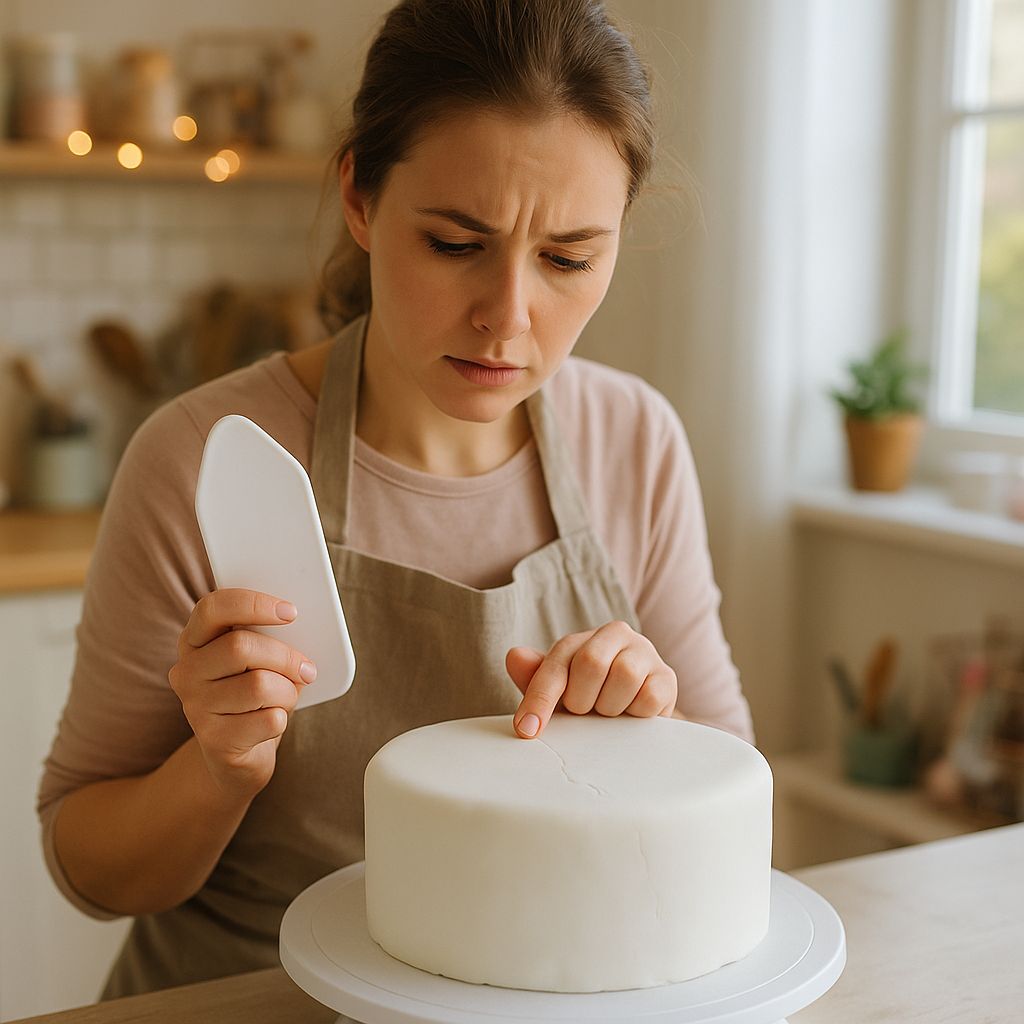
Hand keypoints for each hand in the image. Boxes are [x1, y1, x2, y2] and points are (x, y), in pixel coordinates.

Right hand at [169, 589, 316, 799]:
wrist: (238, 753)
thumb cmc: (254, 694)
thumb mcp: (257, 659)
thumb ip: (268, 638)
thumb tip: (301, 631)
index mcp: (194, 640)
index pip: (213, 607)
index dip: (254, 604)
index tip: (290, 612)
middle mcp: (186, 671)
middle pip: (240, 647)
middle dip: (285, 657)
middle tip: (307, 668)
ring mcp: (195, 707)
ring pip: (259, 685)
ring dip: (288, 692)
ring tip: (285, 698)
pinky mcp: (214, 740)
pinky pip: (269, 719)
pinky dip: (283, 718)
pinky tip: (272, 722)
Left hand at [505, 621, 677, 739]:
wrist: (633, 716)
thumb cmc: (590, 701)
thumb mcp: (559, 694)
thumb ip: (536, 678)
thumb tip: (514, 656)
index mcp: (582, 638)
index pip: (557, 663)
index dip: (539, 698)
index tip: (527, 730)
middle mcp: (615, 635)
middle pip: (591, 663)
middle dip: (582, 701)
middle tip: (585, 713)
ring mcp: (645, 652)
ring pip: (624, 676)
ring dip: (610, 708)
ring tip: (608, 713)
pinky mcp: (667, 677)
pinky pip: (649, 697)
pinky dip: (635, 714)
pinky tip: (631, 716)